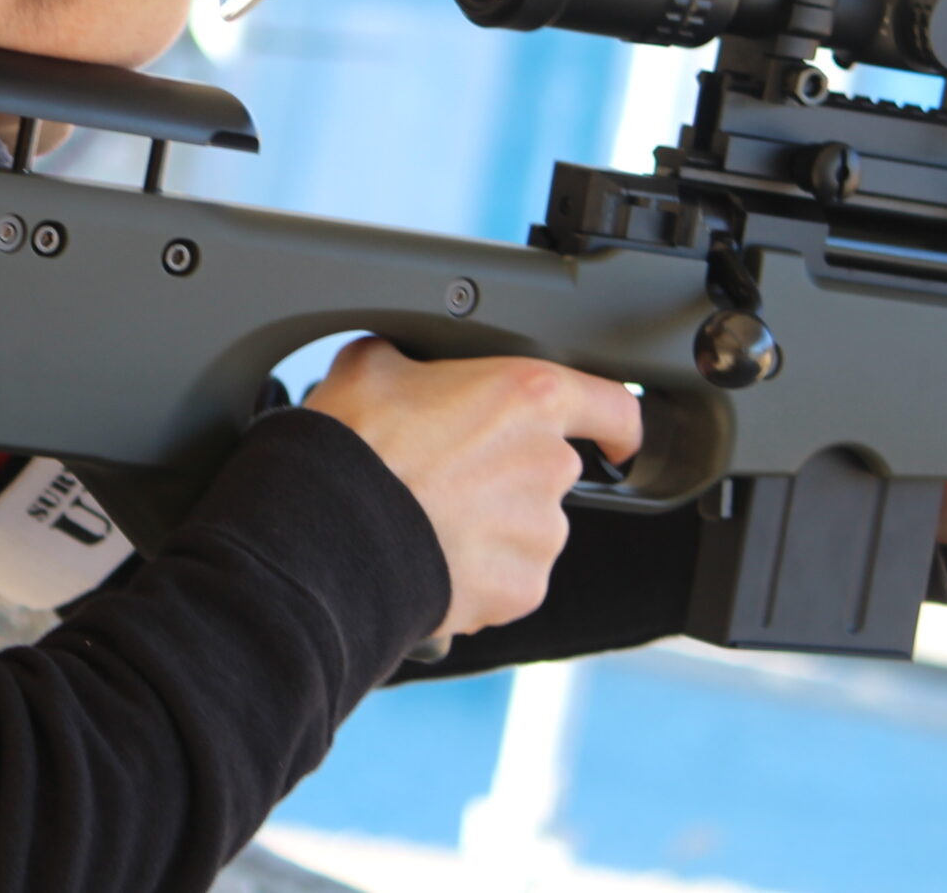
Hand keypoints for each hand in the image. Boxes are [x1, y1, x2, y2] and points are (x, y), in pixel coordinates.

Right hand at [306, 338, 642, 638]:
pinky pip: (510, 579)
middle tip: (448, 478)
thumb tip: (399, 361)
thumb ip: (412, 359)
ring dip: (493, 527)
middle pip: (550, 469)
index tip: (615, 439)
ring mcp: (541, 532)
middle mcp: (549, 463)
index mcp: (527, 397)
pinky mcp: (522, 588)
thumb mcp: (370, 365)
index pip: (614, 406)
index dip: (617, 423)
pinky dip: (480, 575)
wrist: (330, 536)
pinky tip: (433, 560)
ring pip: (529, 527)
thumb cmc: (353, 447)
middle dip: (509, 476)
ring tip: (430, 523)